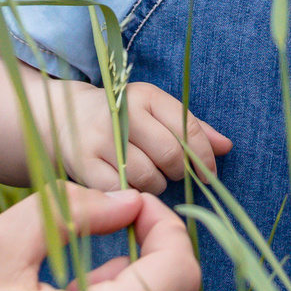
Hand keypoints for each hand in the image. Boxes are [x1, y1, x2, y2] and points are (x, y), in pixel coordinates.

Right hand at [57, 80, 232, 195]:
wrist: (64, 116)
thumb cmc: (121, 117)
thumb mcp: (154, 112)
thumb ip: (190, 128)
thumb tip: (226, 147)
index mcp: (145, 96)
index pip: (187, 128)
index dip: (204, 155)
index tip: (209, 171)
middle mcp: (122, 114)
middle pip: (170, 154)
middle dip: (179, 171)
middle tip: (172, 173)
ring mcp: (100, 139)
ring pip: (147, 176)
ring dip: (156, 184)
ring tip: (149, 176)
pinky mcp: (84, 165)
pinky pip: (122, 190)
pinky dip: (132, 194)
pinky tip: (130, 186)